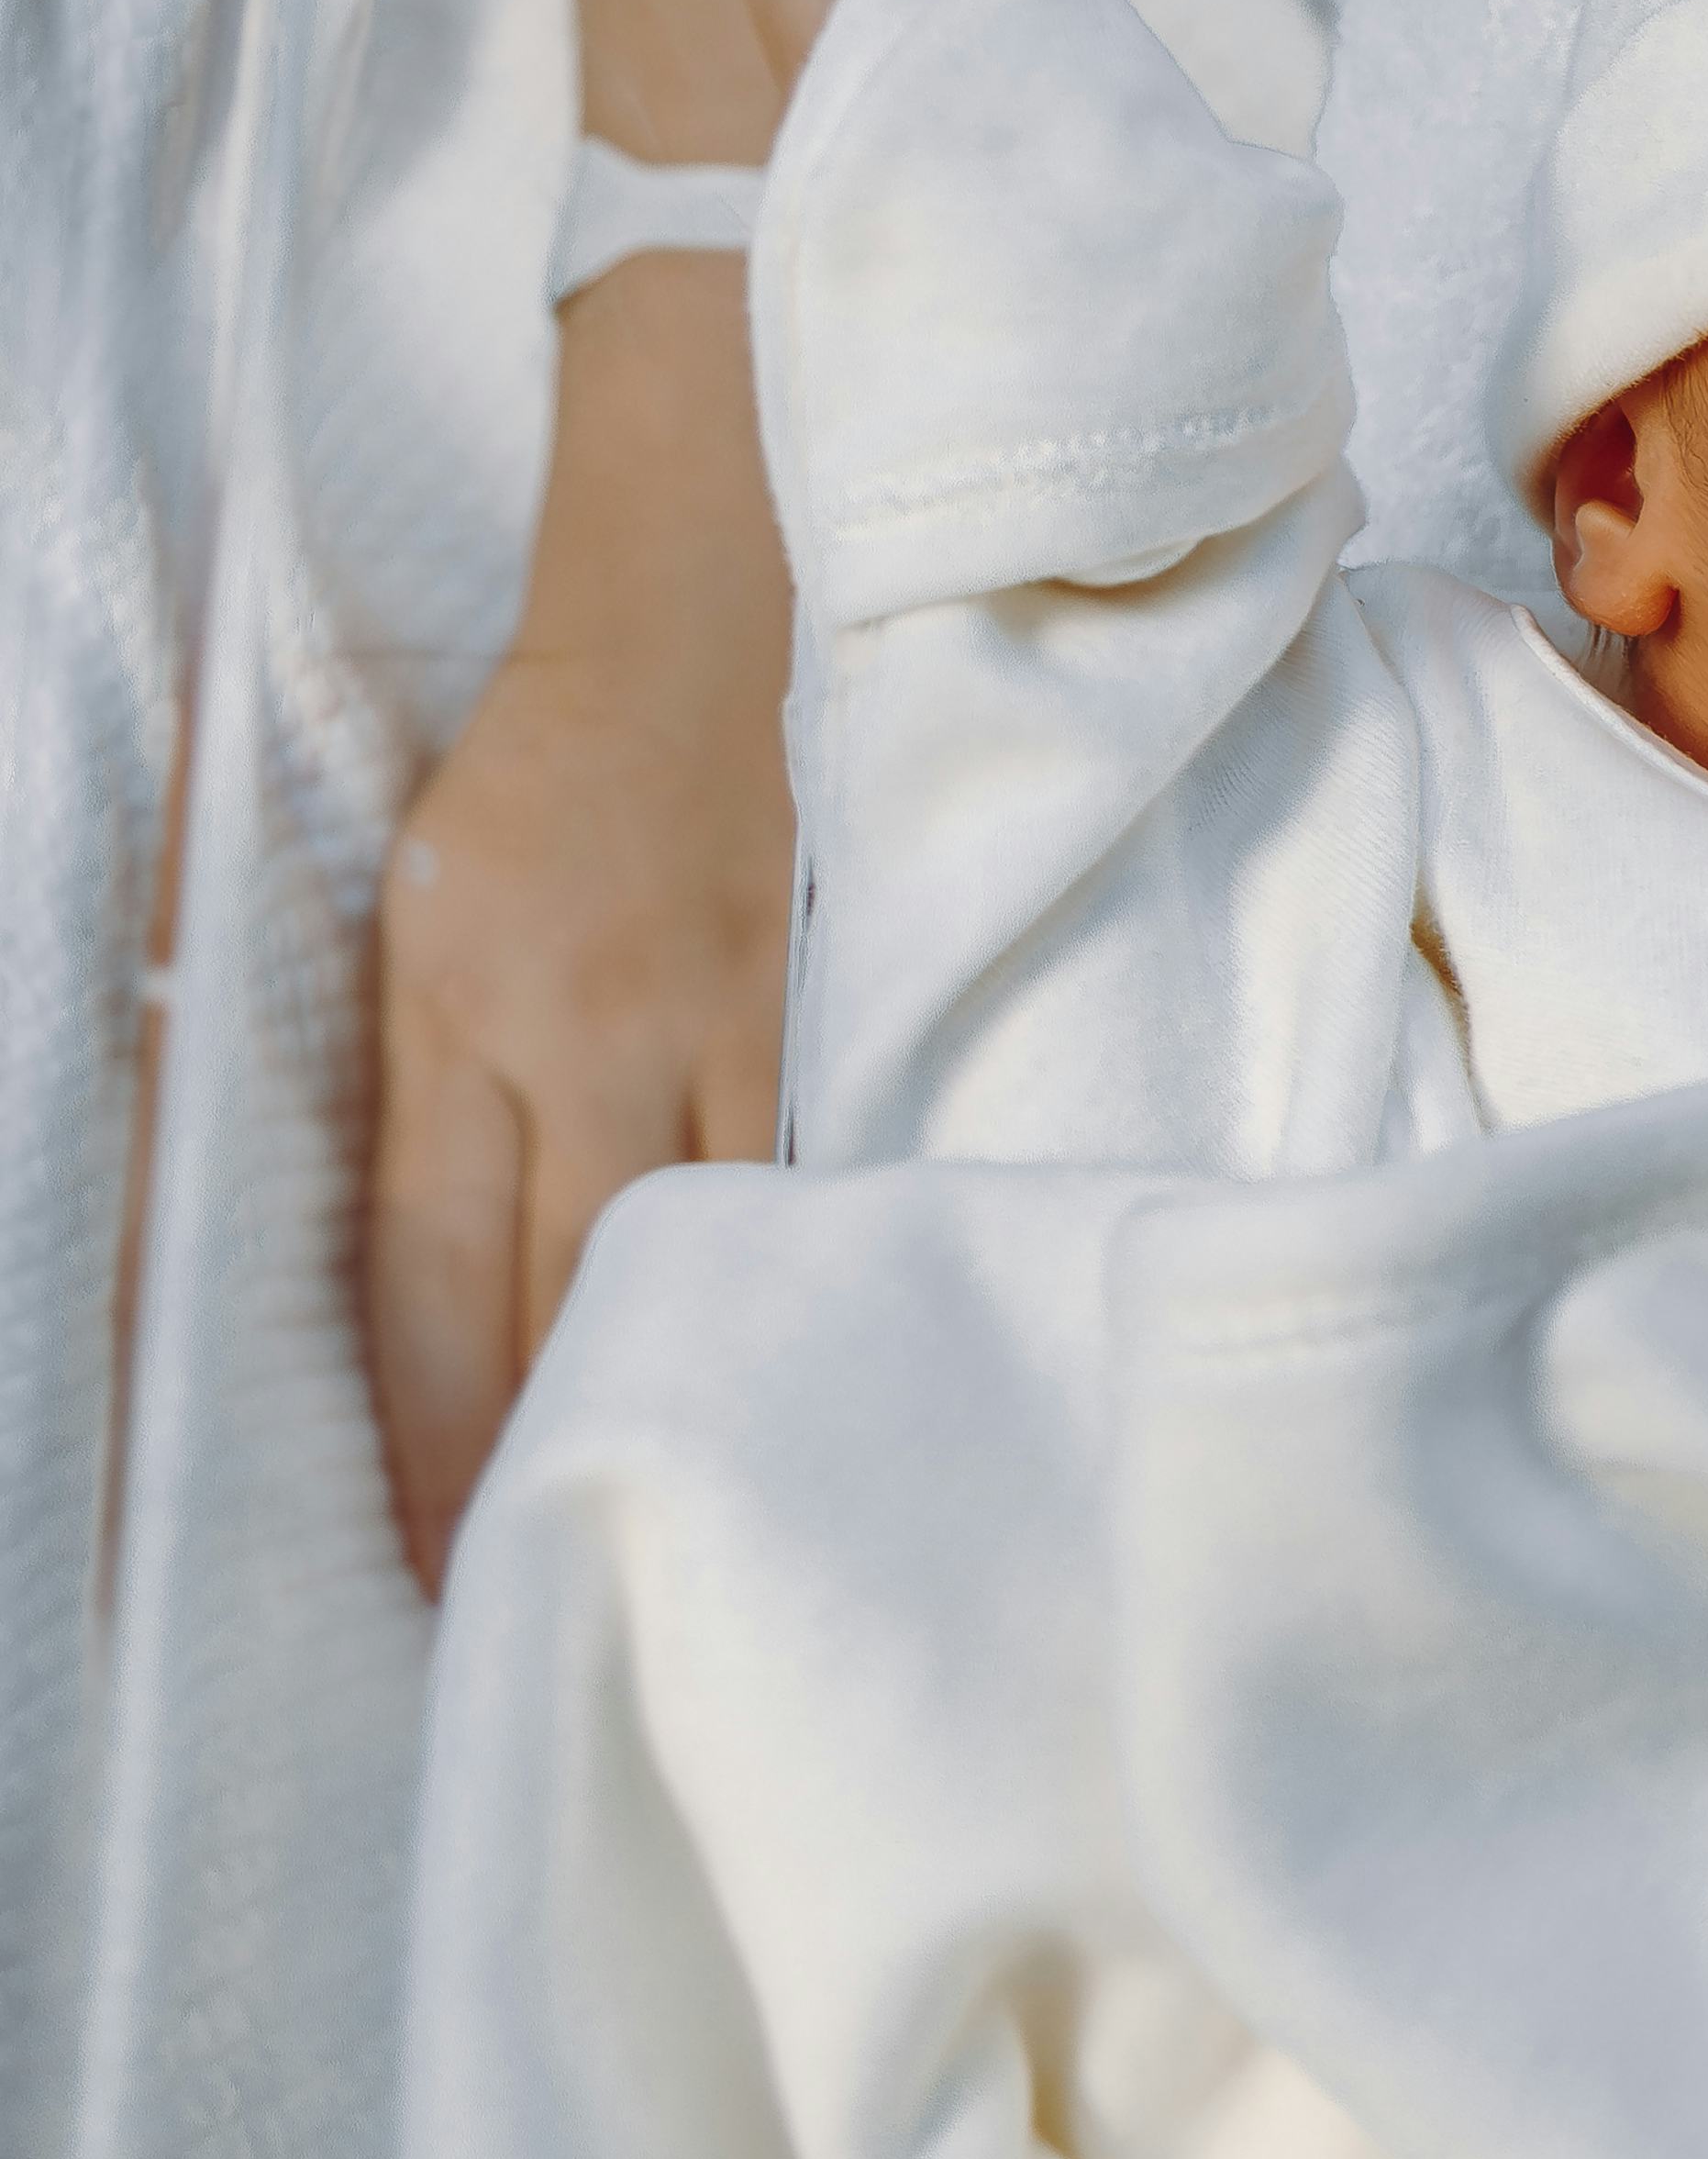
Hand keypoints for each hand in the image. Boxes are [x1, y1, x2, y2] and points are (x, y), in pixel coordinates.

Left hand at [366, 257, 789, 1587]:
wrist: (723, 572)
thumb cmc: (549, 754)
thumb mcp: (417, 909)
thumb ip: (421, 1085)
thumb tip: (414, 1284)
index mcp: (461, 997)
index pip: (438, 1276)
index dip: (443, 1438)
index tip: (447, 1560)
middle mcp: (595, 1017)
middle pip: (581, 1290)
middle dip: (568, 1447)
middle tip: (574, 1586)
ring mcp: (738, 1007)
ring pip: (722, 1244)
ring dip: (704, 1381)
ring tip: (711, 1511)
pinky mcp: (843, 990)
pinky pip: (834, 1162)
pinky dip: (823, 1273)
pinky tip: (835, 1363)